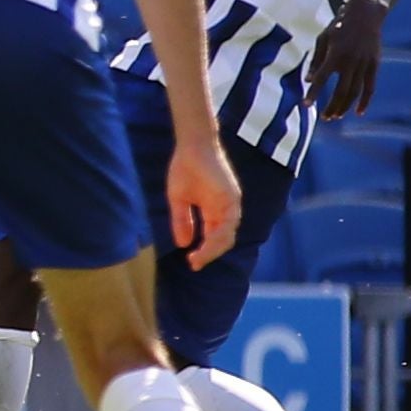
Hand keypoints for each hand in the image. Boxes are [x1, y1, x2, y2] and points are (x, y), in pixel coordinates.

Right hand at [166, 141, 240, 271]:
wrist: (192, 146)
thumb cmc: (185, 168)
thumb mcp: (179, 200)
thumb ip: (182, 221)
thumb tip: (183, 244)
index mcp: (213, 211)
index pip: (213, 238)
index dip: (203, 252)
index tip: (191, 262)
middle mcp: (225, 210)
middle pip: (222, 241)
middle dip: (209, 255)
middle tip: (194, 264)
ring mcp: (230, 205)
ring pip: (227, 235)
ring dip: (214, 249)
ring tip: (199, 258)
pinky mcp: (231, 198)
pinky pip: (228, 223)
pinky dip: (218, 236)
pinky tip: (206, 243)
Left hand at [308, 0, 387, 119]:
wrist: (365, 14)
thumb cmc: (338, 27)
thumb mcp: (322, 39)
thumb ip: (316, 61)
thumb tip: (309, 81)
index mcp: (335, 54)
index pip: (322, 79)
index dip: (314, 93)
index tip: (305, 105)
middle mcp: (351, 61)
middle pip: (341, 91)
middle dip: (332, 107)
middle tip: (325, 118)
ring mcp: (364, 64)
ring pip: (355, 92)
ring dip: (346, 106)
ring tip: (336, 116)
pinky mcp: (374, 65)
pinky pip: (370, 87)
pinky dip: (365, 101)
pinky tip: (359, 112)